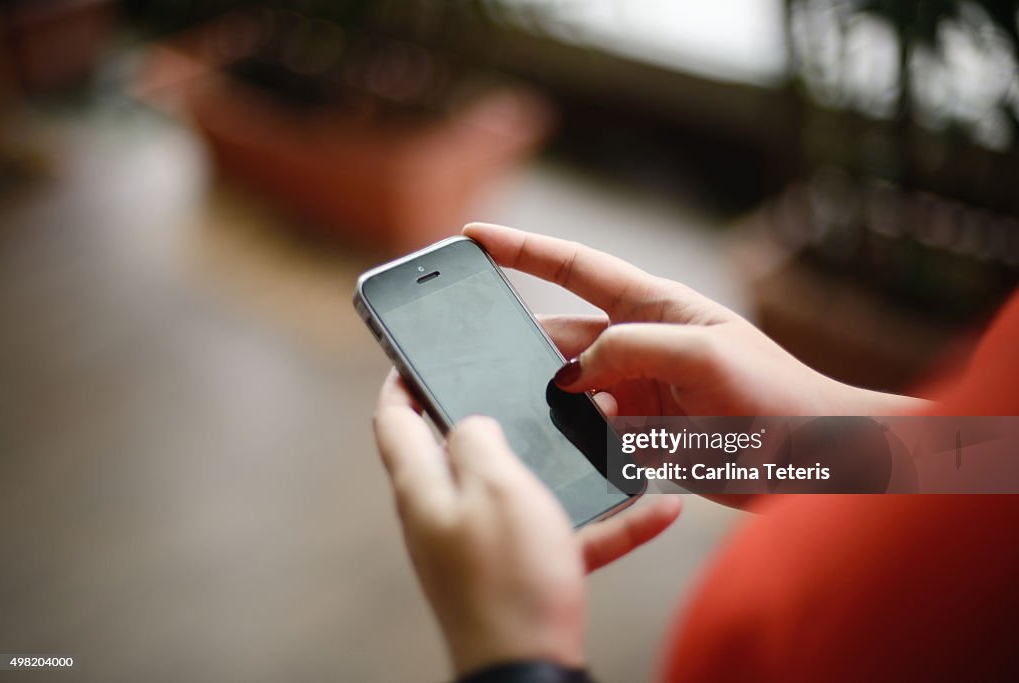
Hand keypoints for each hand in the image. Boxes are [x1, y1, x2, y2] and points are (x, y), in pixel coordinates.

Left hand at [373, 373, 680, 675]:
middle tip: (543, 389)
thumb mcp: (493, 488)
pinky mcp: (524, 573)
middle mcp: (450, 513)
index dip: (402, 380)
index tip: (418, 356)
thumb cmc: (506, 580)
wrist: (529, 670)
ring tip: (615, 437)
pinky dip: (608, 523)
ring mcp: (486, 545)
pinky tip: (657, 509)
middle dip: (506, 415)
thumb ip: (476, 440)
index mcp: (427, 486)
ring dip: (572, 465)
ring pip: (529, 489)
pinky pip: (567, 534)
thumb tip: (469, 422)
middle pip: (469, 450)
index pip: (395, 419)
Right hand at [465, 222, 927, 416]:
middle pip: (560, 334)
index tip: (473, 237)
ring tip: (508, 404)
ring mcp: (636, 390)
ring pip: (568, 385)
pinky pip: (587, 428)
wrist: (813, 460)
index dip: (522, 250)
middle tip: (470, 349)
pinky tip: (550, 442)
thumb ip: (631, 348)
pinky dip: (567, 433)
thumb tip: (572, 374)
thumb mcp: (704, 354)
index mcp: (654, 307)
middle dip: (519, 340)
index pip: (574, 267)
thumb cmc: (776, 394)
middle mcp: (638, 344)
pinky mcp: (640, 434)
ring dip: (542, 394)